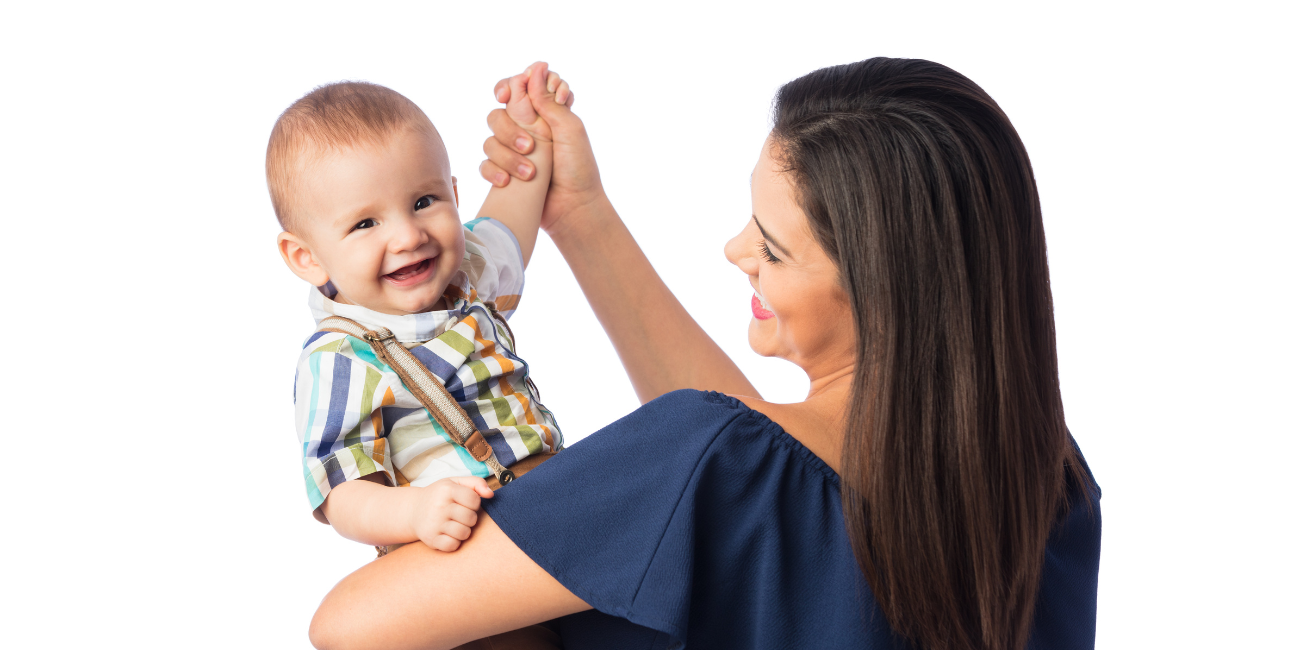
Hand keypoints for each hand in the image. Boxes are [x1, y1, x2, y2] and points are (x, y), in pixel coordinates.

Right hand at [409, 477, 493, 551]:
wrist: (413, 510)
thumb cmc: (440, 496)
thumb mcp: (455, 483)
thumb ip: (476, 483)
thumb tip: (491, 495)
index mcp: (447, 490)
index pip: (474, 500)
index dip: (474, 503)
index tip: (466, 503)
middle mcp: (439, 506)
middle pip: (471, 518)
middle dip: (470, 518)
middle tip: (460, 515)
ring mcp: (434, 524)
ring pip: (464, 533)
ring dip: (464, 530)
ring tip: (456, 524)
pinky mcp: (431, 539)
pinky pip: (453, 545)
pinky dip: (454, 542)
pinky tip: (449, 534)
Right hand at [480, 61, 604, 233]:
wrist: (573, 207)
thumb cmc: (578, 167)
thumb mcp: (570, 129)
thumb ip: (549, 100)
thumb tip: (535, 69)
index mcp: (543, 113)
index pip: (517, 88)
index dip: (508, 86)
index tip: (505, 95)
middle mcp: (525, 129)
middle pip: (497, 114)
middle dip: (509, 131)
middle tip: (531, 146)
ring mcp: (513, 151)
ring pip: (490, 140)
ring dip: (507, 156)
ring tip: (530, 173)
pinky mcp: (504, 172)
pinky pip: (485, 164)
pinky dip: (493, 171)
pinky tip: (507, 181)